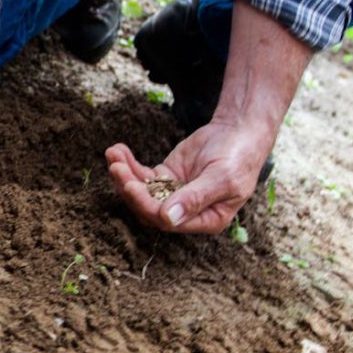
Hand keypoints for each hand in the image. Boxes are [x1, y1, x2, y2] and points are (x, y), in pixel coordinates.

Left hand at [105, 117, 274, 232]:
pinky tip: (117, 150)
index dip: (146, 205)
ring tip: (113, 154)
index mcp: (205, 220)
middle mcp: (186, 212)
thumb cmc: (238, 157)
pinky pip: (141, 175)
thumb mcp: (222, 178)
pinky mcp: (165, 177)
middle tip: (116, 167)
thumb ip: (195, 198)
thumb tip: (168, 219)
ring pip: (141, 191)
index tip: (131, 185)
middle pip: (148, 208)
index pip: (167, 221)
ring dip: (124, 175)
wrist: (239, 132)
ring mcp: (173, 194)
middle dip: (129, 188)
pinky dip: (128, 164)